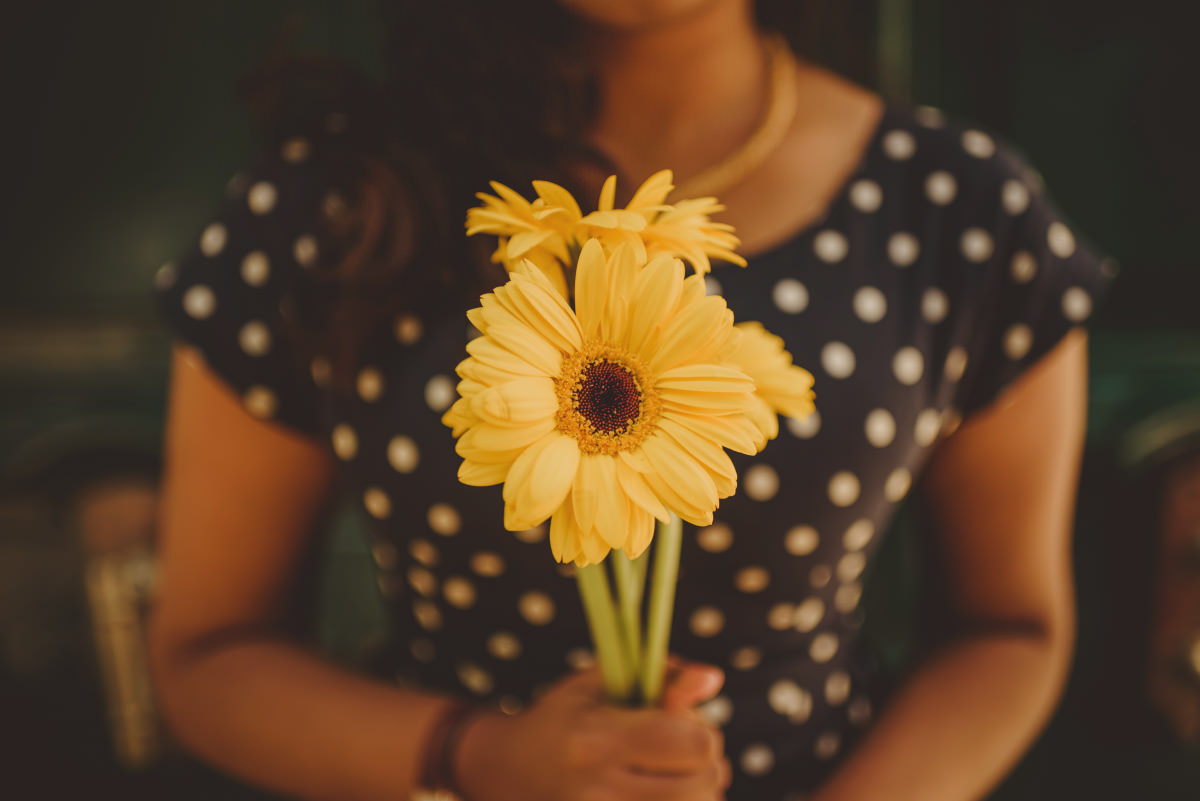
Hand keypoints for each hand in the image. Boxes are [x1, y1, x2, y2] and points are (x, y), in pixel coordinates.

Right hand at [455, 658, 729, 800]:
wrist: (503, 770)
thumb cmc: (560, 718)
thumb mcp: (600, 682)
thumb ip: (662, 675)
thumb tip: (712, 678)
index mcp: (597, 739)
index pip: (693, 744)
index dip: (702, 731)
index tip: (681, 723)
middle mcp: (598, 790)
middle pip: (700, 789)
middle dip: (706, 768)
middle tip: (681, 755)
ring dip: (697, 795)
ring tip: (672, 777)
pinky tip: (660, 793)